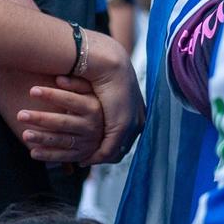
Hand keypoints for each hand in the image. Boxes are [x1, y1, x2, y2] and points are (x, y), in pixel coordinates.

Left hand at [16, 75, 103, 162]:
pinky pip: (64, 156)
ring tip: (25, 134)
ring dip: (42, 138)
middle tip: (21, 115)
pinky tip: (33, 152)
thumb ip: (76, 83)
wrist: (112, 128)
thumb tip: (59, 78)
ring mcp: (87, 142)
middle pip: (63, 122)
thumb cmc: (94, 103)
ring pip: (62, 140)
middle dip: (41, 119)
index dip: (51, 95)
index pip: (70, 100)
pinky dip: (49, 156)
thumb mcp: (91, 91)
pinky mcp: (82, 155)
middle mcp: (91, 126)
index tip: (32, 90)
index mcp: (93, 108)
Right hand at [75, 29, 144, 162]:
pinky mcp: (121, 128)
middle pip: (123, 146)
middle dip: (104, 154)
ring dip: (99, 158)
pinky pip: (109, 151)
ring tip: (83, 159)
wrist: (108, 63)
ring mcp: (133, 125)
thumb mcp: (101, 93)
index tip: (94, 149)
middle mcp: (140, 119)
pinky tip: (83, 158)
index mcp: (138, 110)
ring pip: (117, 151)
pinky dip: (95, 157)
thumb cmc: (101, 72)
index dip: (109, 143)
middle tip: (87, 159)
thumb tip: (94, 112)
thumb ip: (100, 106)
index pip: (126, 135)